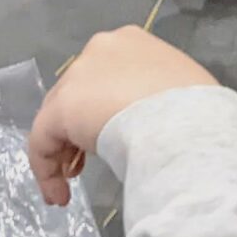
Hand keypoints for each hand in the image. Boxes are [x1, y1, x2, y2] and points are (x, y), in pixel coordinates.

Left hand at [27, 28, 217, 205]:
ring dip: (63, 150)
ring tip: (71, 184)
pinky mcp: (61, 108)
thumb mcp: (180, 91)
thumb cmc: (193, 107)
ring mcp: (78, 75)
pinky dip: (46, 169)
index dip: (102, 108)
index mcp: (132, 41)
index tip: (110, 139)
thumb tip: (154, 120)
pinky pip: (43, 141)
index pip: (104, 75)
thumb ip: (157, 96)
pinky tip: (59, 195)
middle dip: (78, 130)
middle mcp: (100, 48)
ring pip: (59, 116)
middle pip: (78, 93)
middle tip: (85, 166)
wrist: (180, 121)